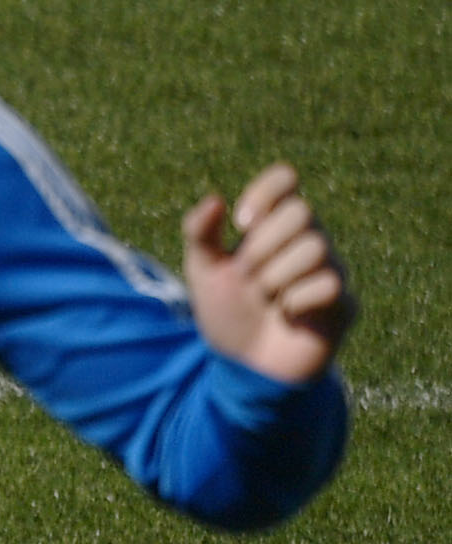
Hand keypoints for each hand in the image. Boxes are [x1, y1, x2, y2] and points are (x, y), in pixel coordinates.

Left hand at [183, 163, 352, 384]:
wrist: (243, 364)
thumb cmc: (226, 312)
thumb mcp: (202, 271)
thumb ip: (200, 232)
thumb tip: (216, 198)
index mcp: (273, 225)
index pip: (286, 179)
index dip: (266, 191)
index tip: (241, 223)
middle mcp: (308, 240)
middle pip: (301, 213)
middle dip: (262, 247)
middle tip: (248, 275)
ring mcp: (330, 270)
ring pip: (316, 248)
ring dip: (276, 277)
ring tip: (265, 298)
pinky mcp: (344, 303)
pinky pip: (329, 284)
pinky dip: (295, 300)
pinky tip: (285, 314)